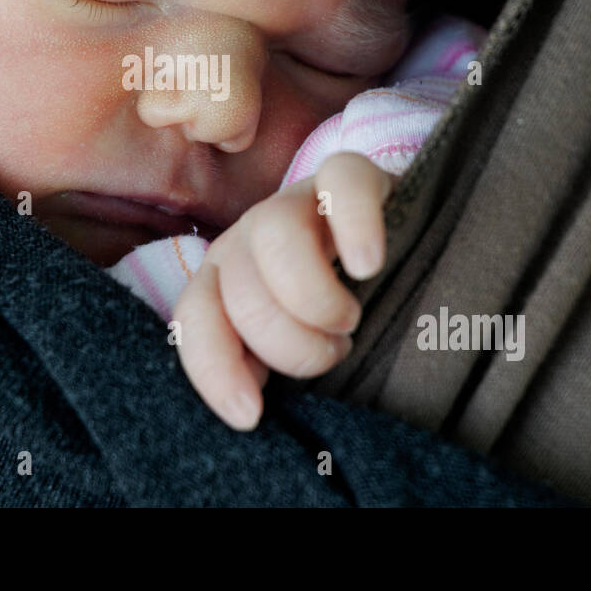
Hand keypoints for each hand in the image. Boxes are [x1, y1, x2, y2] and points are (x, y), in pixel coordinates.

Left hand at [171, 151, 395, 430]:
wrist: (396, 252)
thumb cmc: (336, 318)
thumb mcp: (293, 350)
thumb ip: (262, 367)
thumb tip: (248, 411)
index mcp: (225, 281)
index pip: (194, 316)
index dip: (214, 368)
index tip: (252, 414)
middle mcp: (249, 238)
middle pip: (240, 287)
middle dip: (290, 343)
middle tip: (333, 351)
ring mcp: (296, 200)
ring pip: (275, 234)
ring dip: (316, 298)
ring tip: (349, 321)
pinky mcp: (349, 177)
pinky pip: (343, 182)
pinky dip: (356, 227)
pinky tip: (370, 265)